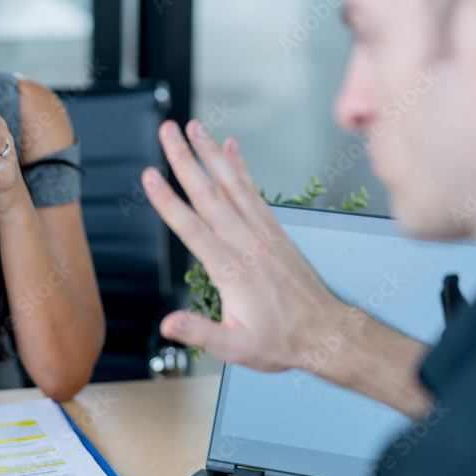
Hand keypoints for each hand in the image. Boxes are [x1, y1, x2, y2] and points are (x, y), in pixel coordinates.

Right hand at [143, 120, 350, 374]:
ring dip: (212, 154)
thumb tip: (169, 324)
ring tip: (194, 127)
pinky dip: (241, 167)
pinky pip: (254, 192)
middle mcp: (247, 245)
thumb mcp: (236, 348)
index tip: (150, 176)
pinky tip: (231, 148)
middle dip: (186, 160)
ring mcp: (262, 234)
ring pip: (232, 185)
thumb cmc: (281, 341)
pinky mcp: (274, 231)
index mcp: (231, 271)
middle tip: (168, 132)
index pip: (193, 229)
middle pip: (209, 195)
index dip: (168, 201)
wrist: (325, 334)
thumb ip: (200, 332)